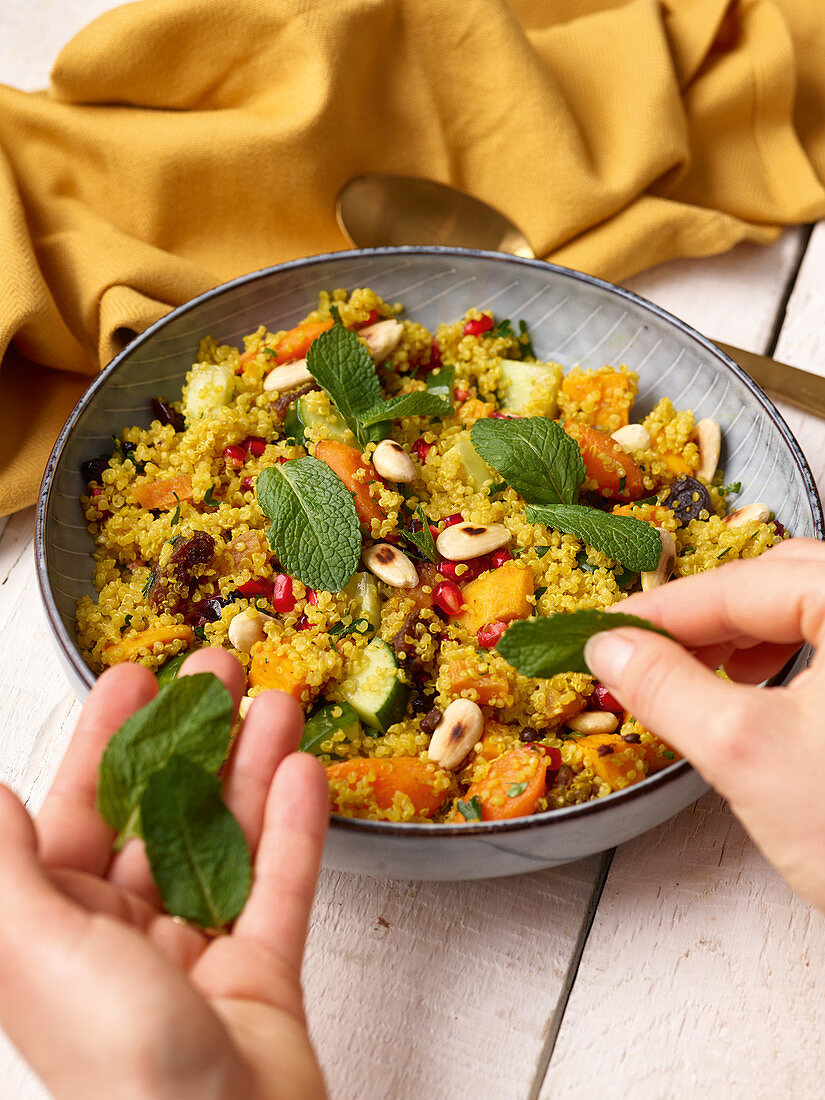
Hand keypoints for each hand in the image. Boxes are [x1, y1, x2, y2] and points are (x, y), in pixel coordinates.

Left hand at [0, 649, 328, 1099]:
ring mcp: (197, 956)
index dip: (105, 742)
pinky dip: (295, 830)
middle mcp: (122, 938)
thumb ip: (3, 865)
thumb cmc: (112, 1062)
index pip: (78, 813)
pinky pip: (280, 886)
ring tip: (277, 704)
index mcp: (57, 931)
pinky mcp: (262, 974)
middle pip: (160, 815)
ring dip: (251, 768)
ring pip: (226, 840)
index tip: (135, 680)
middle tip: (220, 673)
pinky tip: (304, 774)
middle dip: (191, 739)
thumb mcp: (30, 947)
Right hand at [584, 537, 824, 909]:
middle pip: (778, 580)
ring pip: (808, 606)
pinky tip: (762, 689)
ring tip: (702, 673)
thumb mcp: (746, 753)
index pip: (740, 583)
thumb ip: (667, 688)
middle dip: (705, 618)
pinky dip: (788, 654)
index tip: (610, 631)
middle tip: (648, 654)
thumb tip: (612, 649)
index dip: (661, 611)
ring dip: (744, 634)